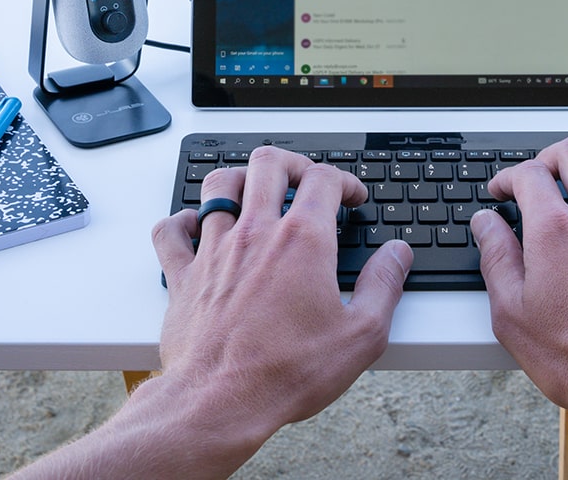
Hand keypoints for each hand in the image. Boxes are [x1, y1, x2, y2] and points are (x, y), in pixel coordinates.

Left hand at [151, 147, 412, 460]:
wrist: (218, 404)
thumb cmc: (285, 373)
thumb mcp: (360, 335)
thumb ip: (384, 286)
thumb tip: (397, 255)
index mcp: (303, 240)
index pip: (324, 179)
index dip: (345, 180)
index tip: (352, 197)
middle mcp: (257, 232)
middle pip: (269, 163)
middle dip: (292, 163)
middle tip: (304, 179)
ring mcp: (215, 250)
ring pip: (219, 185)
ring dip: (239, 178)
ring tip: (252, 189)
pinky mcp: (183, 275)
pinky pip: (170, 230)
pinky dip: (181, 221)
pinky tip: (194, 226)